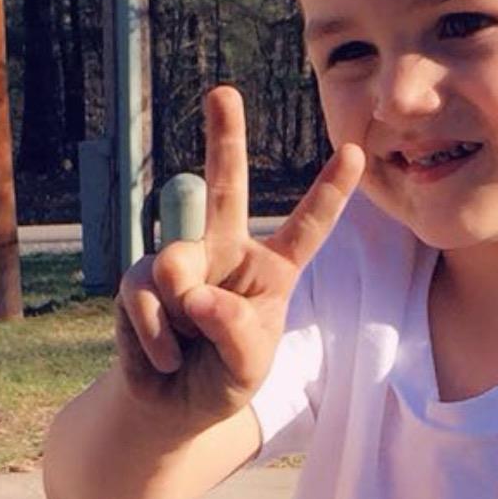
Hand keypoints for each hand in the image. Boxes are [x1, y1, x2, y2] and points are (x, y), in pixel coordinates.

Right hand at [114, 84, 363, 425]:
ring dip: (182, 318)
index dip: (330, 192)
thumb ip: (234, 329)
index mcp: (272, 269)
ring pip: (176, 266)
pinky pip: (145, 298)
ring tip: (186, 349)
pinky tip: (164, 359)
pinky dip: (156, 337)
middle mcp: (225, 252)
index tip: (356, 151)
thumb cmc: (223, 379)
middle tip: (224, 93)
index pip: (306, 228)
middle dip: (224, 139)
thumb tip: (193, 293)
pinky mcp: (141, 280)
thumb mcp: (248, 365)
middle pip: (224, 188)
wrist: (171, 405)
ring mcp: (181, 262)